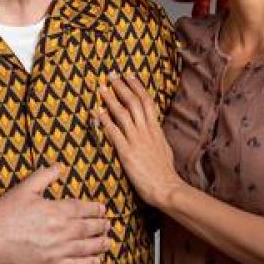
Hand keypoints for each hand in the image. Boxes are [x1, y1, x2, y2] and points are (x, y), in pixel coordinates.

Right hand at [0, 164, 110, 263]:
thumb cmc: (6, 212)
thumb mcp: (25, 187)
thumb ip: (45, 176)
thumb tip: (60, 166)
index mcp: (58, 210)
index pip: (85, 209)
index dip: (96, 210)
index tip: (103, 210)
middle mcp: (63, 231)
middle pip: (90, 228)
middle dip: (102, 226)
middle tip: (109, 226)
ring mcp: (59, 250)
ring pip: (87, 247)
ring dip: (100, 245)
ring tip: (108, 243)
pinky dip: (89, 263)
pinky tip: (96, 262)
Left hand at [95, 73, 184, 208]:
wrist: (166, 188)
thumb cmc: (165, 172)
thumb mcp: (164, 148)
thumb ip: (156, 136)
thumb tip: (152, 128)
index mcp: (155, 129)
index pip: (147, 101)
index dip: (137, 87)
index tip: (129, 75)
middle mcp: (146, 131)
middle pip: (134, 102)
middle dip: (122, 86)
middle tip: (111, 75)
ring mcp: (136, 141)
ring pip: (123, 114)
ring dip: (111, 99)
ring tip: (101, 89)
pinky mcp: (127, 152)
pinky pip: (114, 133)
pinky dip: (105, 121)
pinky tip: (96, 113)